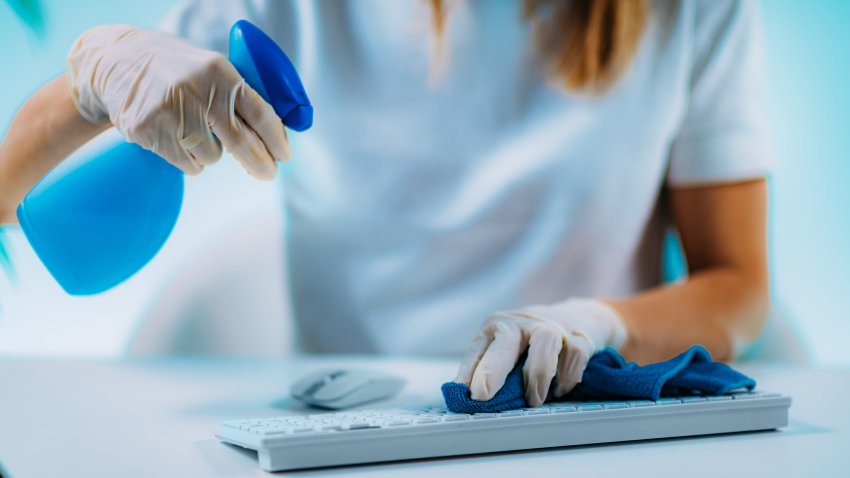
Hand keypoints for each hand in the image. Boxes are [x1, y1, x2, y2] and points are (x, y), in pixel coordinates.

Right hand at [66, 24, 290, 179]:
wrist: (116, 61)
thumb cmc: (175, 69)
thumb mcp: (210, 68)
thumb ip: (239, 94)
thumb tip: (276, 131)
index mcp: (219, 72)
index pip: (260, 112)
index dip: (276, 138)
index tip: (284, 154)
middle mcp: (196, 91)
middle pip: (241, 142)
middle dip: (260, 163)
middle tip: (268, 173)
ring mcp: (170, 112)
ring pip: (211, 157)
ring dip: (210, 153)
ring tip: (193, 130)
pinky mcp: (148, 131)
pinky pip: (187, 164)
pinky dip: (189, 159)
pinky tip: (176, 136)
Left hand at [454, 298, 626, 406]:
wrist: (578, 317)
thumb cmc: (533, 340)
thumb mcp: (506, 348)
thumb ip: (486, 368)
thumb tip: (465, 396)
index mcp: (497, 326)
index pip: (479, 349)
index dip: (470, 372)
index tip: (467, 394)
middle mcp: (521, 322)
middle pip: (505, 342)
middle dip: (492, 369)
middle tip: (483, 394)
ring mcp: (551, 326)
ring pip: (545, 342)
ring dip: (538, 375)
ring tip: (534, 399)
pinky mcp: (578, 336)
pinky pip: (573, 356)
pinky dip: (566, 378)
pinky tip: (559, 389)